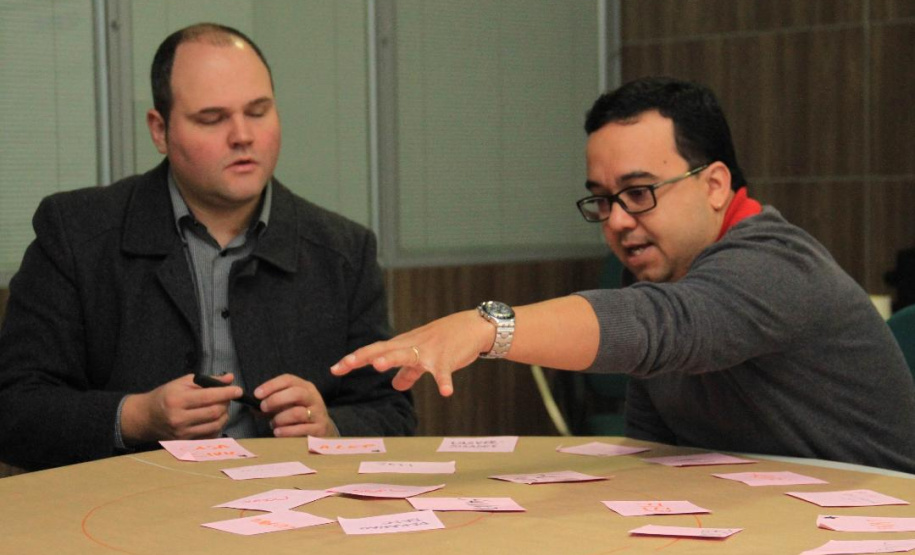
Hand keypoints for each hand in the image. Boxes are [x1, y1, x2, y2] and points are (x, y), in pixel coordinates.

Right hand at [121, 373, 241, 443]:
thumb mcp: (182, 383)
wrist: (146, 418)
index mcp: (177, 400)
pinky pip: (210, 436)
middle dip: (226, 404)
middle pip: (215, 413)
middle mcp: (179, 419)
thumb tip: (229, 378)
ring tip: (221, 407)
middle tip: (227, 398)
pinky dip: (217, 426)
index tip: (238, 390)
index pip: (208, 397)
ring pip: (215, 425)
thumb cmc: (165, 396)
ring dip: (224, 415)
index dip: (226, 393)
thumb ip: (207, 380)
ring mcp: (182, 434)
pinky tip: (214, 419)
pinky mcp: (185, 443)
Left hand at [253, 374, 336, 437]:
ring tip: (273, 424)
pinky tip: (278, 432)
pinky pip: (301, 429)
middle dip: (276, 400)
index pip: (288, 380)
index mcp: (305, 387)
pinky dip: (286, 431)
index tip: (257, 394)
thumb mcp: (287, 405)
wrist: (323, 430)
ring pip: (297, 413)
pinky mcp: (319, 428)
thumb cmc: (300, 415)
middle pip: (296, 393)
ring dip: (280, 419)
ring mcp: (318, 413)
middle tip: (263, 408)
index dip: (271, 385)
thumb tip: (252, 407)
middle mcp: (313, 397)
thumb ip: (271, 405)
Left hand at [330, 310, 494, 396]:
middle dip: (363, 357)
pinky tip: (445, 393)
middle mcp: (412, 345)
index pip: (374, 350)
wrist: (473, 327)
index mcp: (403, 345)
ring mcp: (429, 350)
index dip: (354, 359)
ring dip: (393, 359)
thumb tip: (395, 386)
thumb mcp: (423, 356)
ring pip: (408, 354)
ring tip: (378, 367)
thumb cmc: (446, 341)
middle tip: (345, 364)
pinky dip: (444, 381)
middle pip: (383, 349)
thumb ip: (408, 372)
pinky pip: (444, 371)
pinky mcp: (447, 357)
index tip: (334, 369)